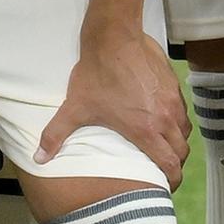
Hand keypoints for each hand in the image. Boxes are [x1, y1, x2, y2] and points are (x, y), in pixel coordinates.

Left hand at [41, 16, 188, 182]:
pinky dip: (177, 120)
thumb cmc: (96, 74)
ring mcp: (172, 100)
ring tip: (166, 145)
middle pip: (182, 150)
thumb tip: (39, 158)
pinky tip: (164, 118)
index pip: (170, 163)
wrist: (114, 37)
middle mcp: (164, 117)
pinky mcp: (174, 85)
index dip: (172, 179)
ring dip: (178, 141)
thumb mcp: (75, 108)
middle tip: (166, 168)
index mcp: (145, 130)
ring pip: (184, 130)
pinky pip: (182, 110)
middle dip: (176, 163)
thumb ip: (56, 136)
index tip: (166, 185)